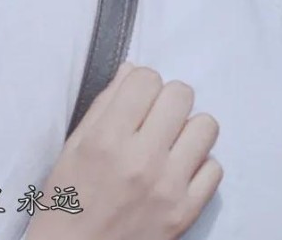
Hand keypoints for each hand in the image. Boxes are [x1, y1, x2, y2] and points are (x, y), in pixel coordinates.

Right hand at [27, 64, 221, 239]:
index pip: (145, 79)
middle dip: (165, 99)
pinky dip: (198, 164)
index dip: (140, 83)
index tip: (134, 97)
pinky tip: (176, 170)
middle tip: (152, 117)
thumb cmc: (67, 200)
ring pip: (205, 126)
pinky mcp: (186, 210)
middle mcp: (141, 159)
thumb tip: (132, 72)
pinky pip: (214, 167)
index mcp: (105, 140)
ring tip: (168, 142)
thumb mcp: (72, 147)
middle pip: (180, 94)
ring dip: (187, 128)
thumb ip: (103, 106)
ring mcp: (169, 186)